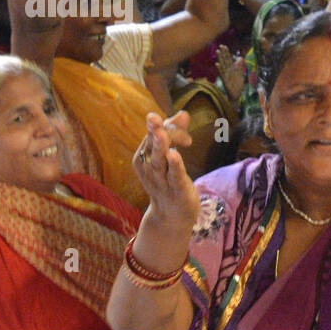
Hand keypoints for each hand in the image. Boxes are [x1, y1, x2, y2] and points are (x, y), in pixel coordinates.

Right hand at [133, 111, 197, 225]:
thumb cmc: (170, 181)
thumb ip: (177, 134)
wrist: (171, 216)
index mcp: (145, 156)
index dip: (170, 127)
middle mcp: (150, 168)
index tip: (185, 131)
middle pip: (152, 147)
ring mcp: (162, 181)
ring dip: (160, 147)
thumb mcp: (171, 156)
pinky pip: (175, 177)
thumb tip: (183, 113)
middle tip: (153, 117)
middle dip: (153, 132)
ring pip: (160, 162)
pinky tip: (174, 154)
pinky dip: (174, 166)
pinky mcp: (177, 190)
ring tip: (161, 134)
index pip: (154, 135)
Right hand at [215, 44, 246, 97]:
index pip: (228, 59)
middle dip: (223, 53)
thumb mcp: (240, 74)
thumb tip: (240, 57)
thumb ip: (240, 66)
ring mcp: (226, 75)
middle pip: (225, 60)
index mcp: (231, 69)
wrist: (236, 95)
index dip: (226, 53)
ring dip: (220, 58)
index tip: (224, 46)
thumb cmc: (237, 84)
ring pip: (223, 65)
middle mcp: (228, 71)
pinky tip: (217, 64)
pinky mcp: (225, 80)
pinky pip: (222, 74)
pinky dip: (219, 69)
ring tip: (218, 52)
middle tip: (220, 46)